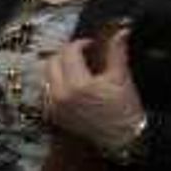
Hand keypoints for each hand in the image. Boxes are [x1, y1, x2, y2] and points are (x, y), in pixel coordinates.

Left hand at [40, 22, 140, 147]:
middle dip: (66, 54)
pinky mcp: (53, 115)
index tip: (91, 44)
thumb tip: (121, 31)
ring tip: (77, 67)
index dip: (81, 43)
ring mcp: (54, 107)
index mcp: (78, 84)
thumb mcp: (121, 78)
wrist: (121, 139)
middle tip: (82, 53)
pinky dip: (55, 83)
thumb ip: (116, 52)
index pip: (69, 52)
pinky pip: (47, 92)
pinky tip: (70, 83)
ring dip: (59, 67)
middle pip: (52, 62)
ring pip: (47, 76)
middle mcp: (60, 95)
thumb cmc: (124, 110)